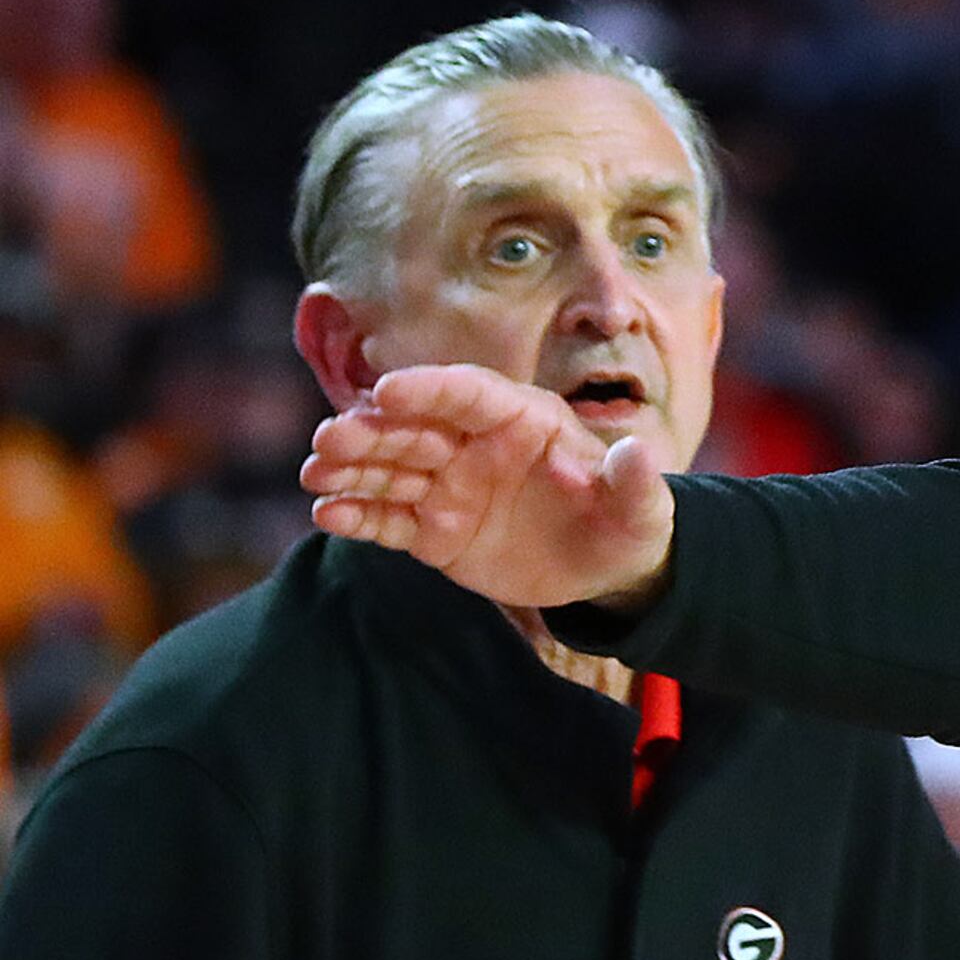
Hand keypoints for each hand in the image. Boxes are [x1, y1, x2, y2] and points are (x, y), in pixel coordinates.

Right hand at [299, 363, 675, 609]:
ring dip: (350, 469)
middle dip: (371, 431)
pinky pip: (389, 519)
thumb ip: (635, 483)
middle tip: (329, 439)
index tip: (386, 391)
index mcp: (524, 420)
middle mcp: (476, 445)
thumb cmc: (628, 524)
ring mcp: (449, 486)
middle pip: (415, 428)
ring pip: (390, 470)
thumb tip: (639, 452)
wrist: (607, 570)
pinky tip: (328, 514)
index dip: (429, 389)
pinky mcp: (433, 530)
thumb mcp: (644, 511)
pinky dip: (358, 516)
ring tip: (315, 475)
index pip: (469, 393)